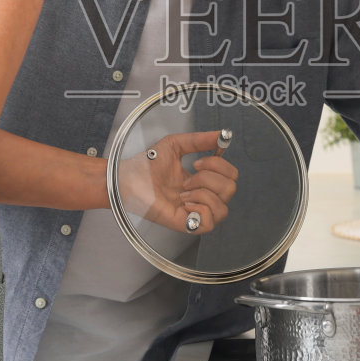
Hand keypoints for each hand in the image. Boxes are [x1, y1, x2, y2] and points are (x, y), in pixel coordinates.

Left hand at [116, 131, 238, 234]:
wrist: (128, 178)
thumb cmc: (146, 165)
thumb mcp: (176, 144)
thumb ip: (200, 140)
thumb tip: (222, 135)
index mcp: (202, 181)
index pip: (230, 177)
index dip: (219, 165)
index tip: (196, 162)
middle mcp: (202, 198)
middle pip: (231, 190)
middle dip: (210, 178)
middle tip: (188, 178)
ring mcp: (195, 213)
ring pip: (223, 208)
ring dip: (203, 193)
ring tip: (183, 192)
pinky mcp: (186, 225)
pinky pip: (209, 223)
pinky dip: (200, 208)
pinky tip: (185, 203)